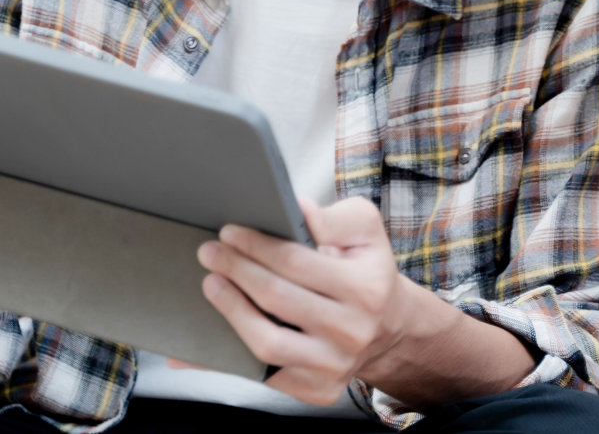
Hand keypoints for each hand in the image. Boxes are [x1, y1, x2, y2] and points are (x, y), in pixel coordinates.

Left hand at [198, 196, 408, 405]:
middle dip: (236, 270)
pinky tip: (209, 336)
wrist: (389, 327)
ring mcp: (334, 365)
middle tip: (210, 252)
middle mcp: (352, 331)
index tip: (229, 232)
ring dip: (231, 311)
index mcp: (365, 288)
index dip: (256, 245)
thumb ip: (333, 218)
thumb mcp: (365, 233)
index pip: (296, 262)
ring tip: (211, 284)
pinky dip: (230, 357)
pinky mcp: (317, 390)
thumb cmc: (368, 272)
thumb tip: (296, 209)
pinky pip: (263, 375)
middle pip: (276, 298)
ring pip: (267, 343)